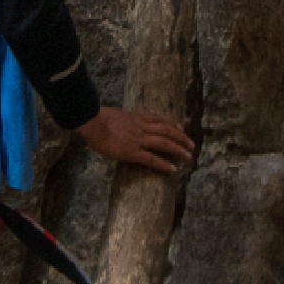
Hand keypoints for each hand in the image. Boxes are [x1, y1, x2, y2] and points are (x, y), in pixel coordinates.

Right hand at [79, 101, 196, 173]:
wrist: (92, 121)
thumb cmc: (98, 118)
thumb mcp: (116, 114)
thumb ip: (123, 119)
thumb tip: (121, 122)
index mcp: (137, 117)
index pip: (160, 119)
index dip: (173, 124)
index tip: (181, 128)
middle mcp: (142, 127)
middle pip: (167, 130)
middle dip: (181, 138)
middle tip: (191, 145)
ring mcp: (138, 139)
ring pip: (164, 143)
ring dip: (178, 150)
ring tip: (188, 157)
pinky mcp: (132, 152)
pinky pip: (152, 158)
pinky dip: (164, 164)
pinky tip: (173, 169)